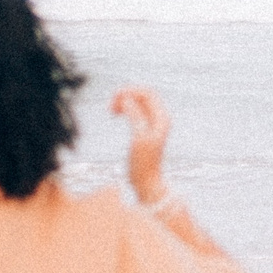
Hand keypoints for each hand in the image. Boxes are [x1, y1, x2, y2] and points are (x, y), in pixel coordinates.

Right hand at [111, 87, 170, 204]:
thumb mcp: (138, 137)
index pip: (148, 93)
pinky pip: (136, 111)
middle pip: (143, 95)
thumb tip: (127, 98)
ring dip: (125, 101)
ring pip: (138, 102)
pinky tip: (116, 114)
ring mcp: (153, 123)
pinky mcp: (145, 129)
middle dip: (127, 95)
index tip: (115, 98)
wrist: (146, 182)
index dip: (131, 91)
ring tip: (112, 110)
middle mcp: (160, 117)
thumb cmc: (143, 163)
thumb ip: (134, 116)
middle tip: (111, 105)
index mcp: (161, 117)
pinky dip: (125, 109)